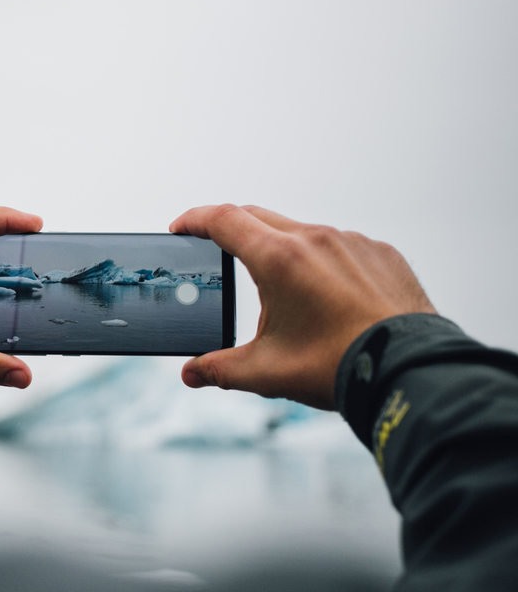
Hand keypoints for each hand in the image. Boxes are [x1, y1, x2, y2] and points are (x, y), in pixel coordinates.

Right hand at [169, 205, 436, 408]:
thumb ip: (220, 369)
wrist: (410, 372)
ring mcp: (352, 242)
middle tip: (217, 250)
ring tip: (277, 287)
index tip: (181, 227)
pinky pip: (339, 246)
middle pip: (258, 217)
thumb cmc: (339, 367)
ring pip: (301, 232)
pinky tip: (324, 295)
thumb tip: (192, 374)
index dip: (194, 219)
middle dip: (231, 230)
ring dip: (279, 248)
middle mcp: (315, 239)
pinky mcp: (380, 253)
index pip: (222, 220)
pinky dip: (320, 260)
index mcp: (279, 259)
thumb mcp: (267, 371)